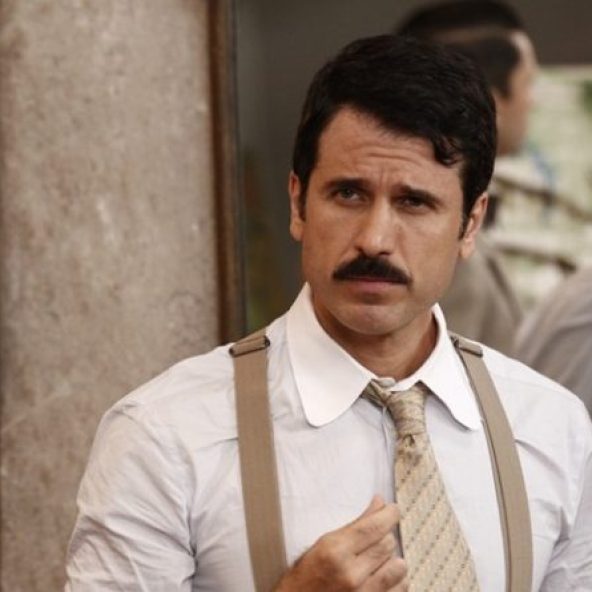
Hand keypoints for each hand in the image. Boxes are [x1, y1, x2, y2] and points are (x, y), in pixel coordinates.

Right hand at [274, 495, 406, 590]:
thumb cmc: (306, 576)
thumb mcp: (323, 545)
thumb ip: (354, 524)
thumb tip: (379, 503)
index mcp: (335, 551)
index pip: (373, 527)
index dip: (389, 515)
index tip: (393, 509)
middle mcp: (350, 574)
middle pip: (387, 544)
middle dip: (384, 536)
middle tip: (376, 536)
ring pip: (398, 566)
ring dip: (392, 559)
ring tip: (380, 559)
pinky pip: (400, 588)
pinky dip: (397, 579)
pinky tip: (384, 575)